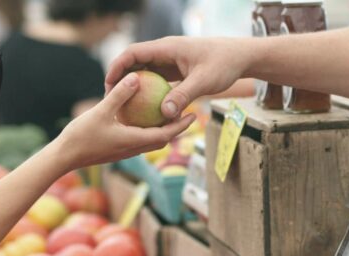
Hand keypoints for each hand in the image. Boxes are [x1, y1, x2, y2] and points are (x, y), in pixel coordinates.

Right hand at [53, 73, 194, 170]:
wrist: (64, 157)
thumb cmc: (81, 136)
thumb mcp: (101, 111)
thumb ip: (119, 95)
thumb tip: (136, 78)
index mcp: (134, 141)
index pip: (166, 135)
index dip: (181, 125)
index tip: (193, 115)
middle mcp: (134, 149)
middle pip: (163, 139)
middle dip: (177, 128)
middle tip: (187, 113)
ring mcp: (126, 151)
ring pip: (151, 141)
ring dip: (163, 130)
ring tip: (169, 115)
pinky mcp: (118, 150)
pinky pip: (139, 140)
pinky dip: (148, 130)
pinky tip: (143, 118)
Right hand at [105, 37, 253, 118]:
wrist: (240, 57)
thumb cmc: (224, 64)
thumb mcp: (204, 81)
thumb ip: (183, 96)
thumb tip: (164, 114)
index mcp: (167, 48)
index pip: (133, 53)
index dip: (117, 67)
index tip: (108, 85)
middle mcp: (165, 52)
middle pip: (135, 62)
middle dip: (121, 79)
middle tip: (111, 99)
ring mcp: (170, 61)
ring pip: (145, 72)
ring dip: (134, 86)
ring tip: (124, 106)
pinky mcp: (176, 70)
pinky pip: (157, 80)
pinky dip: (149, 92)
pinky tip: (146, 109)